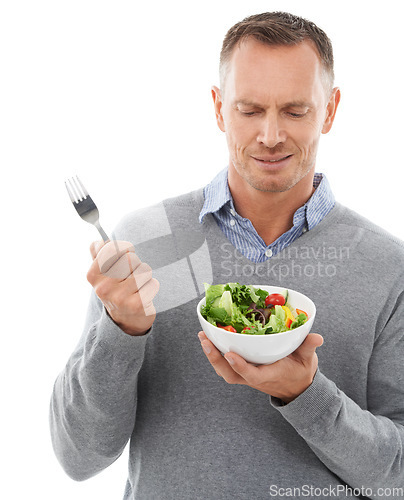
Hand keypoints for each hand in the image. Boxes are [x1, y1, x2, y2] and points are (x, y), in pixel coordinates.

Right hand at [87, 240, 158, 335]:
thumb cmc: (115, 289)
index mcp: (93, 275)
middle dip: (135, 264)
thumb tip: (99, 241)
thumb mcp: (101, 273)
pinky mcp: (136, 305)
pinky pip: (153, 283)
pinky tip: (144, 295)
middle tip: (130, 277)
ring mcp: (119, 298)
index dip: (124, 248)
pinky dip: (152, 287)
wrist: (126, 320)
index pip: (112, 248)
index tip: (126, 254)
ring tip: (137, 286)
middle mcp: (103, 287)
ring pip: (144, 269)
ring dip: (145, 276)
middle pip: (130, 258)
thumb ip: (98, 253)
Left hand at [198, 331, 322, 402]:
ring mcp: (246, 376)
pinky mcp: (243, 371)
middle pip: (230, 374)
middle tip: (205, 341)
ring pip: (224, 371)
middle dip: (216, 359)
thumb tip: (317, 337)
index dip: (240, 366)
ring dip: (212, 356)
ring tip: (203, 337)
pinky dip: (216, 354)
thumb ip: (309, 347)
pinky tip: (209, 339)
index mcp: (268, 375)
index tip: (230, 354)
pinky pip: (225, 366)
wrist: (297, 389)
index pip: (252, 374)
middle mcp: (254, 377)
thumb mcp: (308, 360)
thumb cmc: (301, 372)